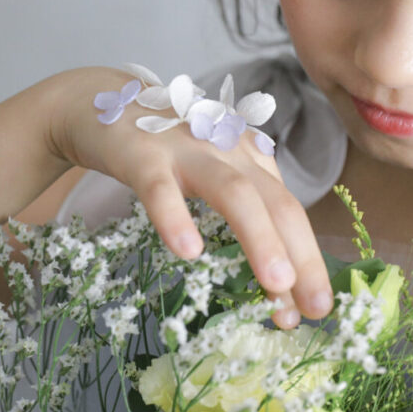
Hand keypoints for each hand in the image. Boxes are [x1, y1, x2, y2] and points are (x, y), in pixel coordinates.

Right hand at [48, 67, 334, 326]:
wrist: (96, 104)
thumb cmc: (161, 153)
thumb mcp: (210, 177)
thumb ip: (242, 216)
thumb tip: (276, 286)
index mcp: (250, 159)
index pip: (288, 212)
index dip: (308, 259)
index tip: (316, 307)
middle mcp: (228, 150)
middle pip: (277, 203)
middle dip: (302, 256)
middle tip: (315, 307)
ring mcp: (186, 150)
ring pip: (234, 192)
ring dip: (261, 239)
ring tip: (277, 284)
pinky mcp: (142, 154)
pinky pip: (160, 188)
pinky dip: (176, 218)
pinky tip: (188, 251)